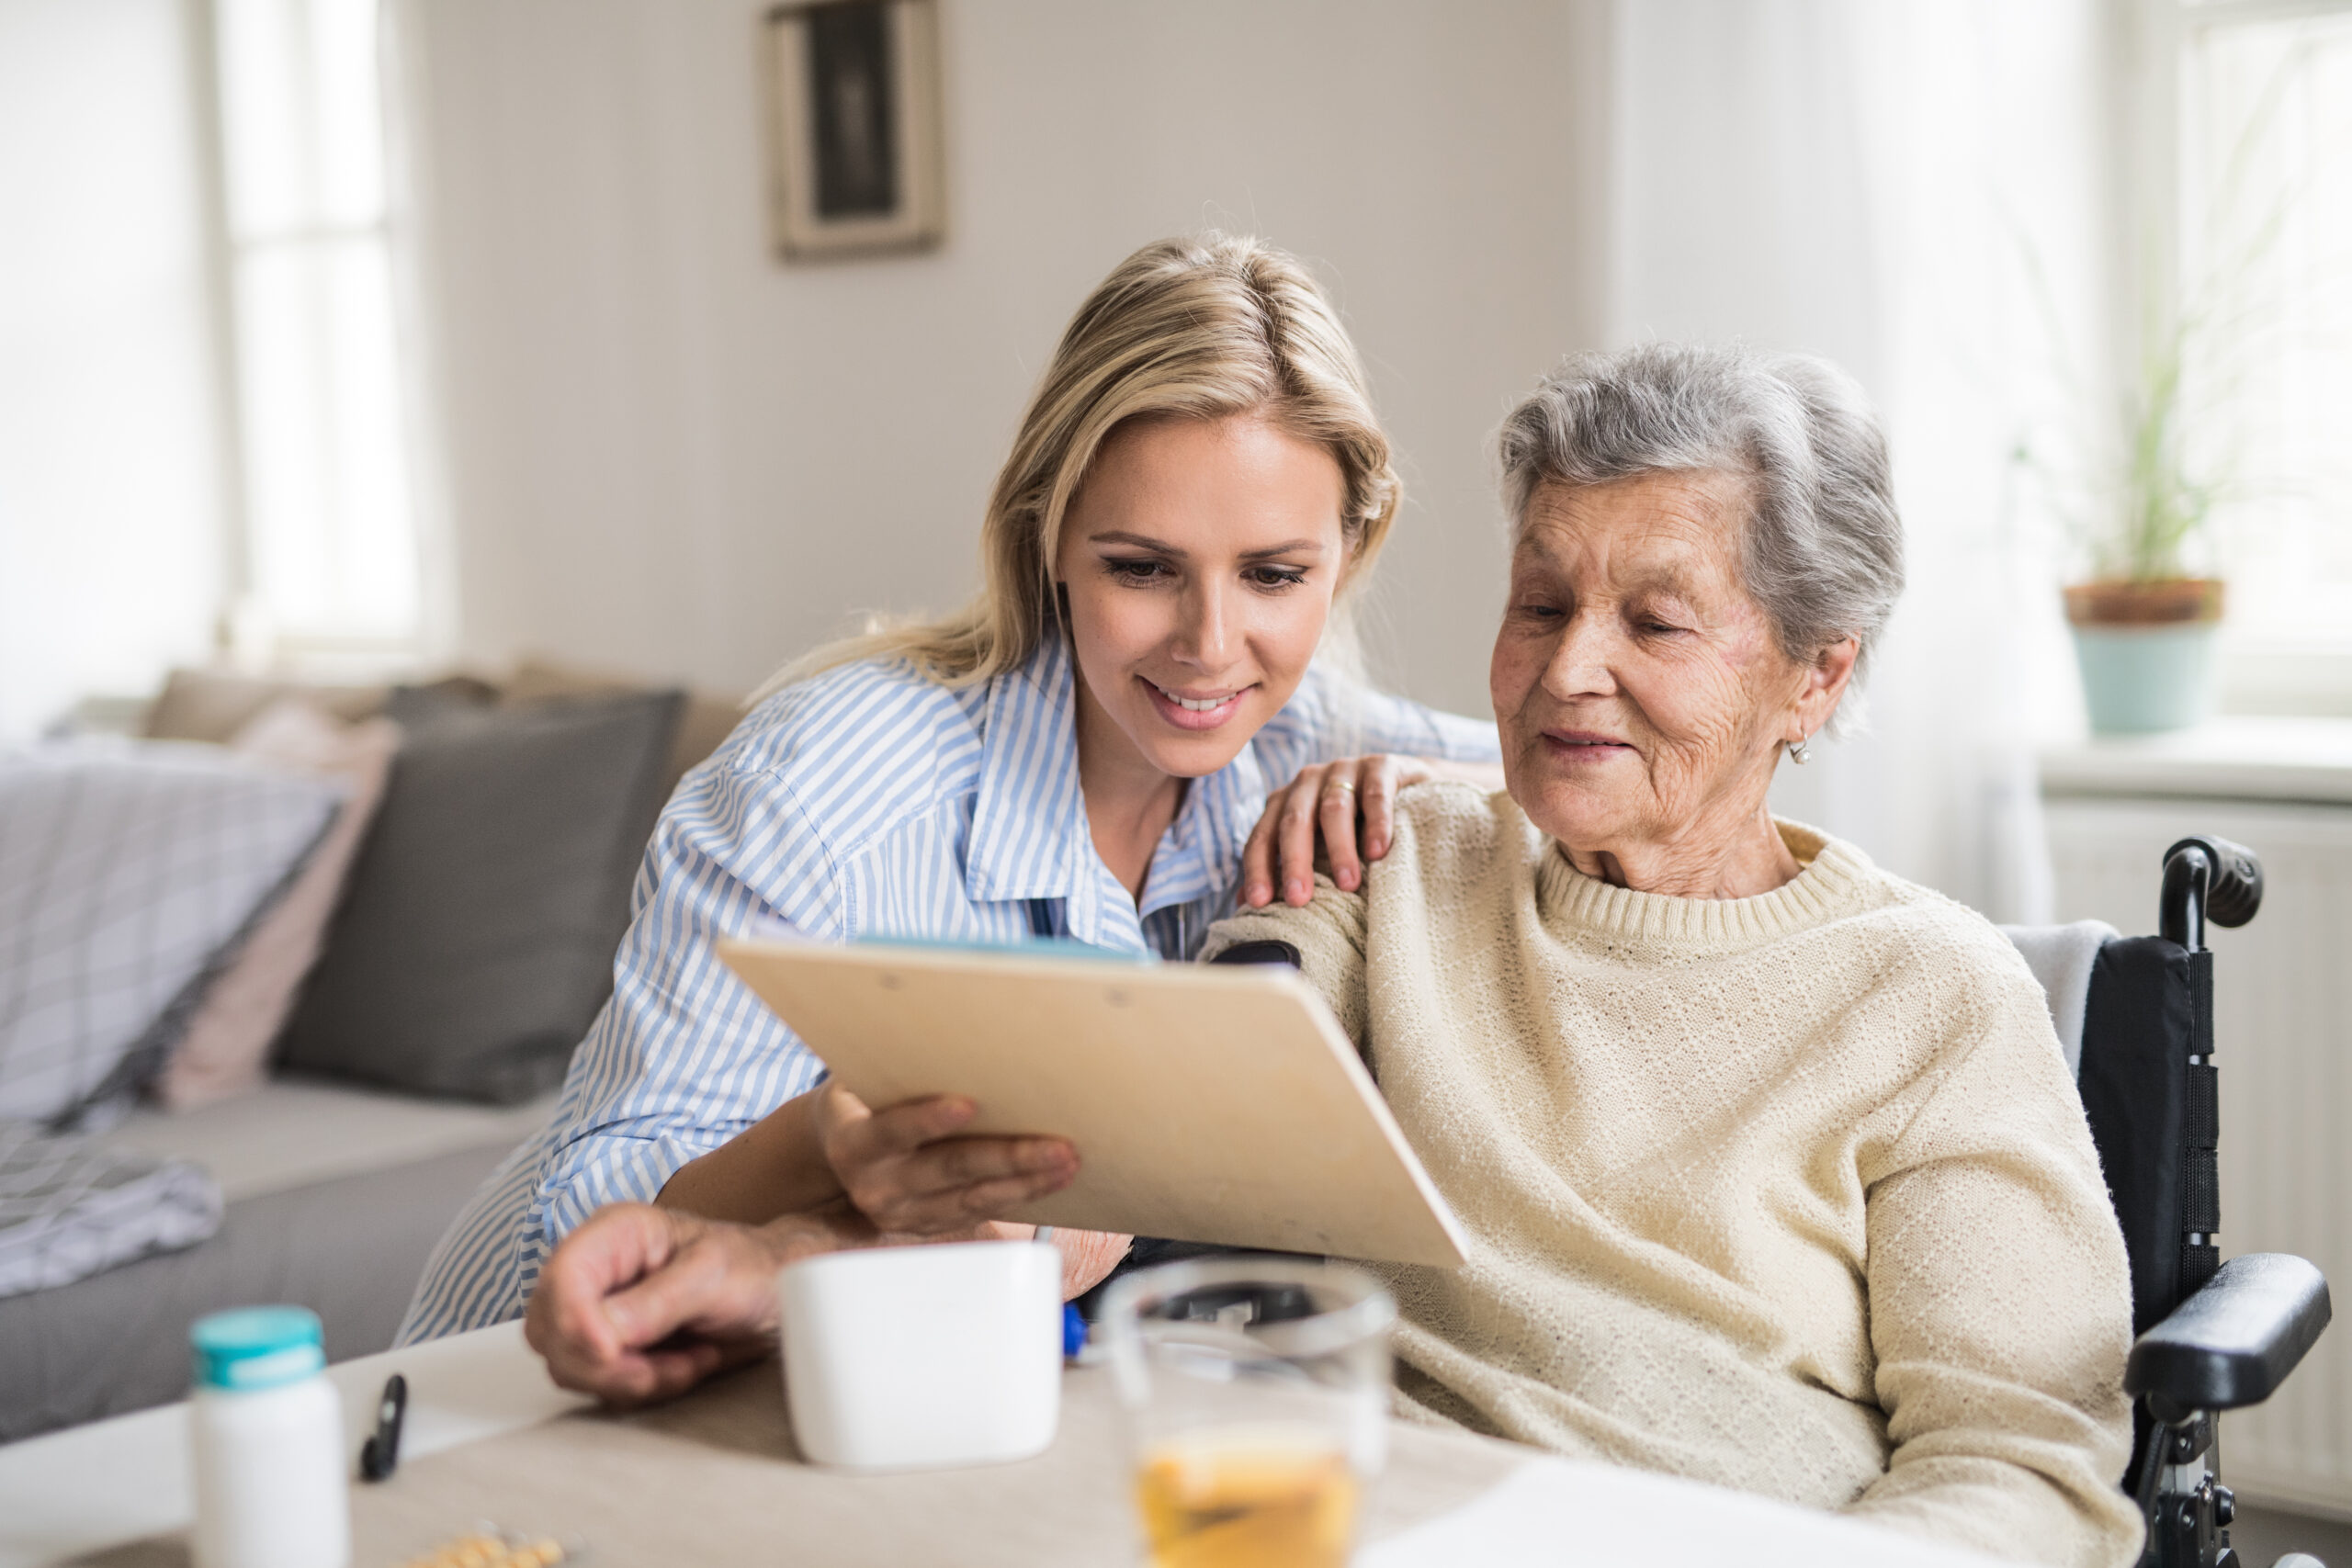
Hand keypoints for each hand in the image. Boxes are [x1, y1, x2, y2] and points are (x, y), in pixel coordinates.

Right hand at [525, 1201, 876, 1405]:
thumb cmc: (752, 1268)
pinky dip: (640, 1388)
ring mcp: (599, 1312)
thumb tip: (601, 1334)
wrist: (779, 1294)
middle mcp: (597, 1271)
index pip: (560, 1278)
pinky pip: (598, 1384)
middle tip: (660, 1366)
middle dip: (604, 1361)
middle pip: (551, 1331)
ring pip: (570, 1365)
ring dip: (629, 1378)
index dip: (574, 1322)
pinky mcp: (612, 1347)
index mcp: (615, 1234)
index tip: (610, 1350)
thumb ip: (657, 1302)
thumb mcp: (712, 1276)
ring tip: (686, 1362)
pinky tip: (683, 1367)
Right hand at [815, 1081, 1079, 1234]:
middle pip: (950, 1169)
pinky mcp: (930, 1225)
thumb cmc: (862, 1101)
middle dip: (1008, 1157)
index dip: (929, 1119)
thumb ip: (896, 1065)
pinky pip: (981, 1211)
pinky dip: (1021, 1195)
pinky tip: (1052, 1178)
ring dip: (1027, 1181)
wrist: (839, 1152)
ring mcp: (904, 1213)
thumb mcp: (860, 1080)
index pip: (893, 1131)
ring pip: (974, 1198)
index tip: (969, 1104)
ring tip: (1067, 1162)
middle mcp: (877, 1186)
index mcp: (854, 1143)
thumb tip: (954, 1030)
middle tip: (1056, 1145)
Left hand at [1242, 754, 1431, 906]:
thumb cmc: (1355, 828)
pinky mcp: (1381, 766)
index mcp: (1285, 804)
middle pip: (1294, 821)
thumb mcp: (1319, 846)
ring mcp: (1344, 770)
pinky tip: (1378, 852)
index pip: (1263, 837)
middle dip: (1294, 861)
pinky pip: (1376, 794)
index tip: (1259, 903)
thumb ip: (1287, 868)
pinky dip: (1376, 823)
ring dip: (1339, 848)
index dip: (1258, 869)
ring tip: (1348, 885)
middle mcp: (1308, 782)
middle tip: (1299, 900)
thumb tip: (1246, 904)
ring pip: (1334, 808)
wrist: (1411, 790)